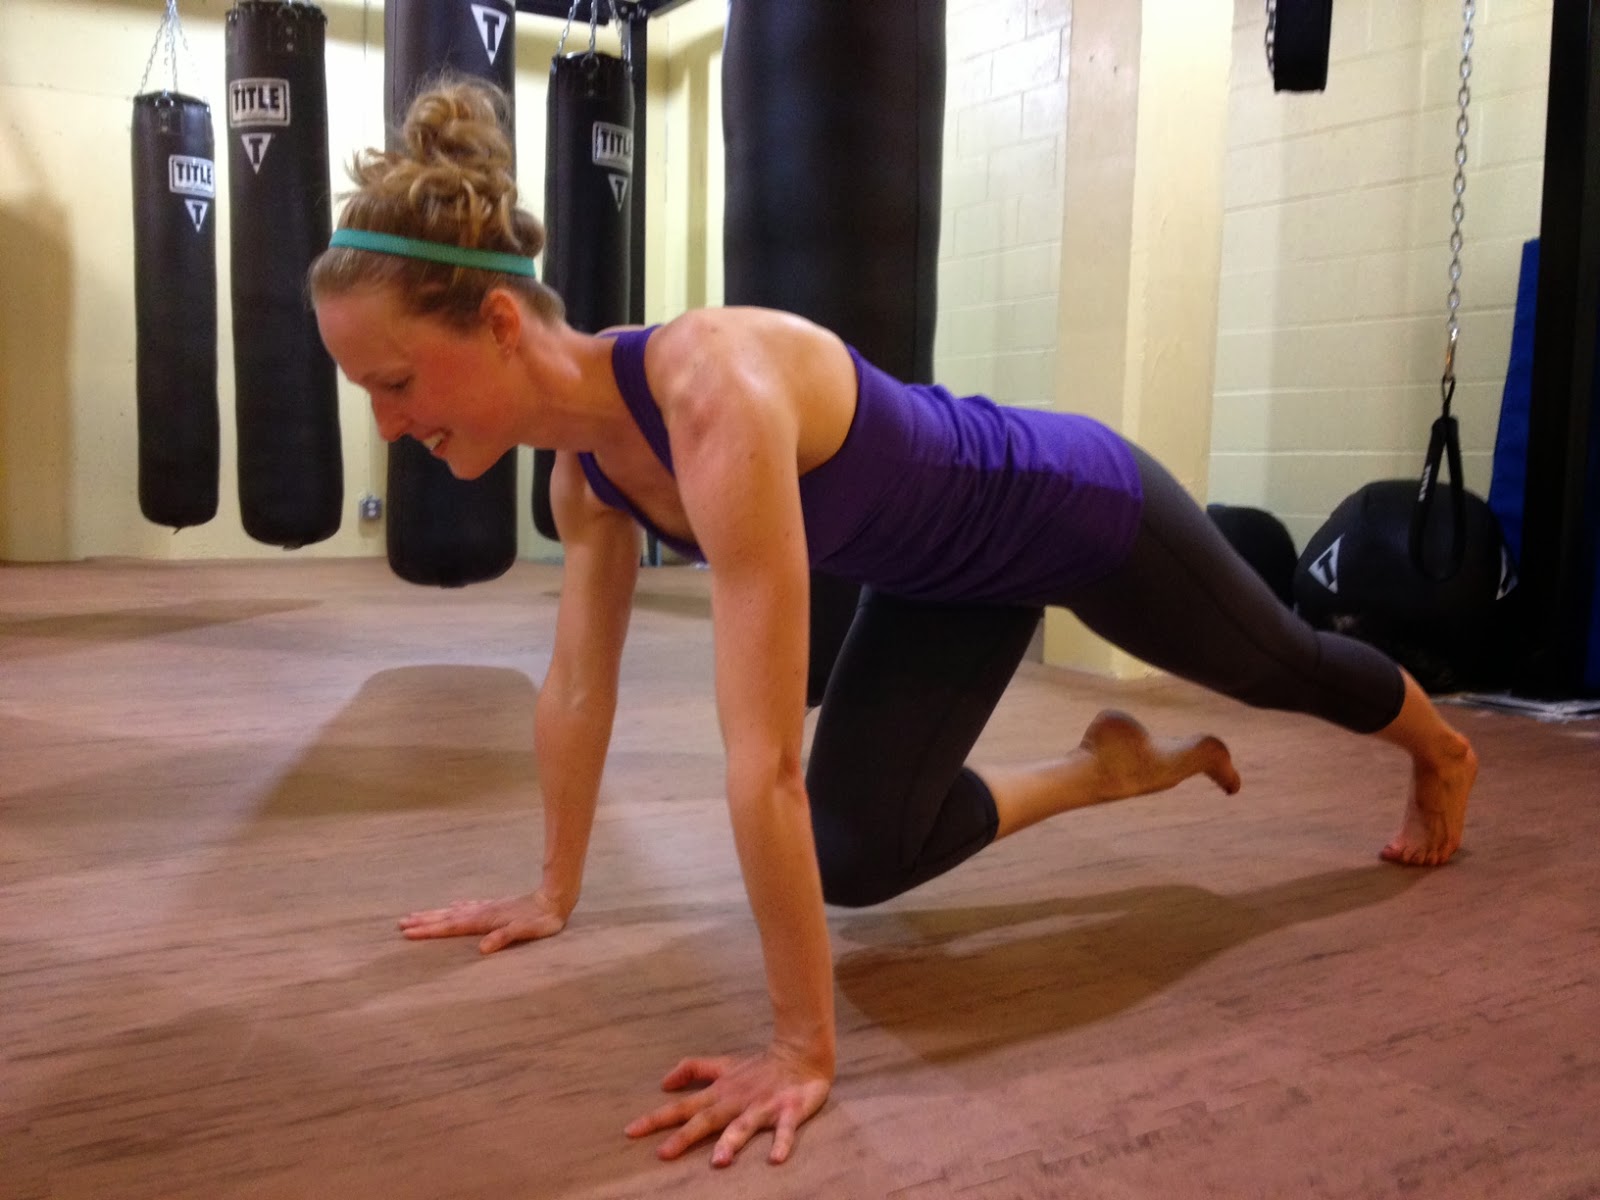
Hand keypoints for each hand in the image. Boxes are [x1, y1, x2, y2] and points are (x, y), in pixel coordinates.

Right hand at [396, 890, 569, 953]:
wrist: (554, 899)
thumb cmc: (541, 921)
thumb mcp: (525, 932)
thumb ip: (504, 938)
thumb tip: (482, 949)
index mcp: (484, 921)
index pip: (451, 927)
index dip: (429, 931)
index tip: (408, 933)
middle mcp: (482, 913)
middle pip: (447, 918)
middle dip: (424, 922)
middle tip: (401, 924)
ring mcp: (487, 908)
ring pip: (454, 912)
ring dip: (435, 914)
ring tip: (416, 915)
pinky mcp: (496, 907)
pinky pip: (469, 907)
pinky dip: (457, 908)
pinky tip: (453, 906)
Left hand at [625, 1045, 831, 1166]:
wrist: (801, 1052)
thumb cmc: (759, 1066)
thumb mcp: (722, 1065)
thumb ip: (693, 1070)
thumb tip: (663, 1083)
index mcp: (720, 1092)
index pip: (683, 1106)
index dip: (657, 1118)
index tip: (630, 1131)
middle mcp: (737, 1101)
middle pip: (707, 1120)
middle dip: (685, 1137)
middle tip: (663, 1154)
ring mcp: (764, 1107)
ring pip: (744, 1126)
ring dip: (732, 1142)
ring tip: (719, 1162)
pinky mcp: (790, 1110)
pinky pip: (786, 1130)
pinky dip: (782, 1143)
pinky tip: (775, 1159)